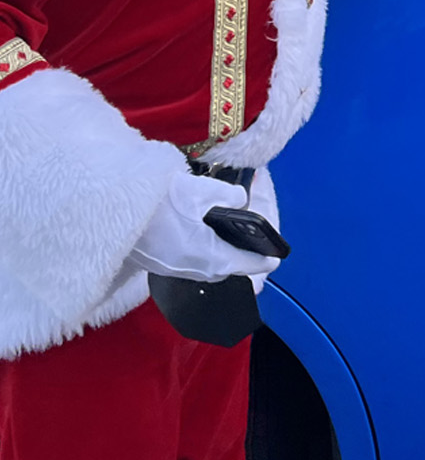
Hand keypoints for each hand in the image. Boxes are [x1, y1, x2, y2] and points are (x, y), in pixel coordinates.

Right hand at [129, 172, 279, 283]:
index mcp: (207, 255)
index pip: (246, 263)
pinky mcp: (157, 264)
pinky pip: (189, 264)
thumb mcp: (201, 190)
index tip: (276, 256)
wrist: (112, 208)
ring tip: (231, 241)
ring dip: (221, 257)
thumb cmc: (159, 200)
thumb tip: (241, 200)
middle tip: (255, 247)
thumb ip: (229, 196)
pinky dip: (202, 254)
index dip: (263, 258)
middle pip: (226, 268)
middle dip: (242, 260)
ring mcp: (172, 269)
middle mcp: (191, 269)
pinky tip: (202, 238)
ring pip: (207, 267)